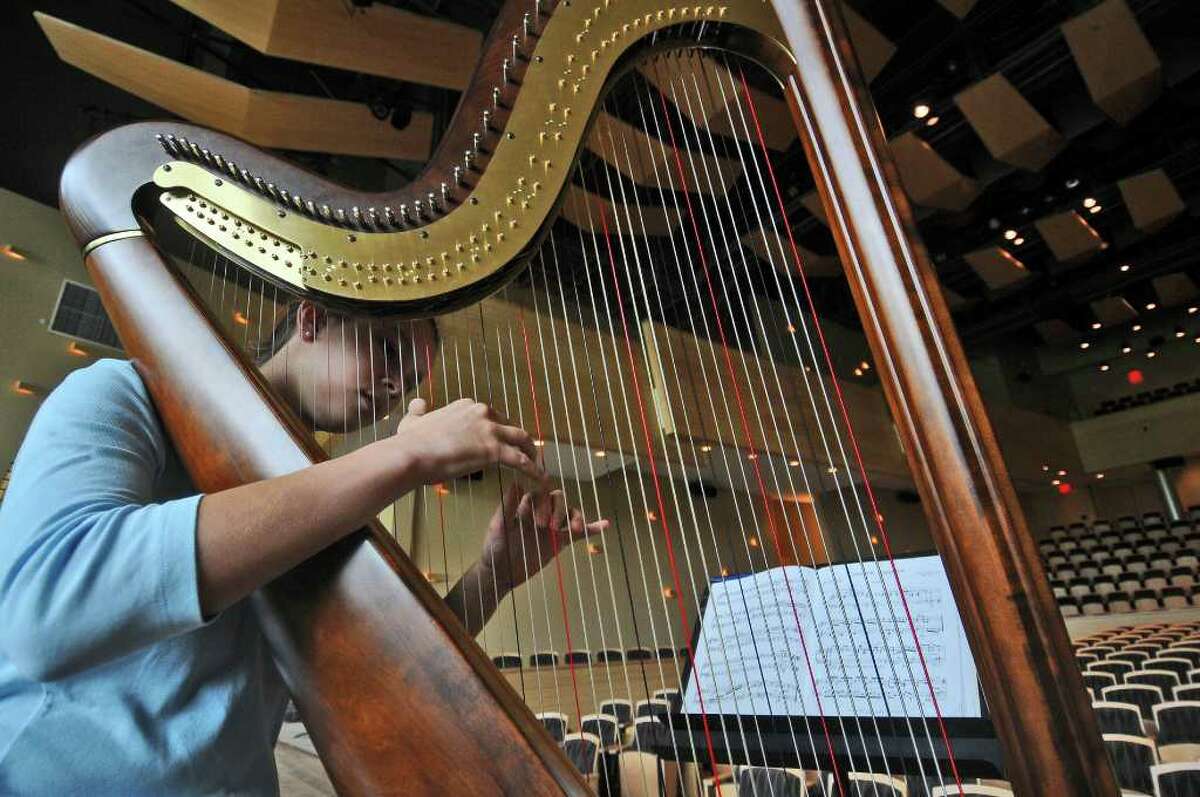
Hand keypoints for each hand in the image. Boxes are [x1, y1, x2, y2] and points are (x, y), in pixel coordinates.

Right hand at [392, 397, 547, 486]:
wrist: (411, 455)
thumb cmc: (410, 442)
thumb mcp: (412, 419)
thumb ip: (418, 410)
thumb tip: (419, 403)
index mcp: (466, 406)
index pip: (490, 417)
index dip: (497, 430)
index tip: (499, 441)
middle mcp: (481, 413)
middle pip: (509, 426)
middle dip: (518, 440)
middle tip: (523, 453)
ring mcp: (489, 430)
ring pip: (521, 439)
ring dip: (531, 452)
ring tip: (537, 465)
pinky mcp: (494, 449)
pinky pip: (521, 460)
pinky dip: (533, 470)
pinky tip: (539, 479)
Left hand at [479, 483, 609, 593]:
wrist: (500, 573)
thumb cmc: (495, 548)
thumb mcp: (498, 526)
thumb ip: (507, 506)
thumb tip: (516, 483)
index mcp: (526, 505)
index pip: (541, 494)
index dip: (543, 503)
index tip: (539, 521)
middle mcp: (541, 512)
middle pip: (558, 500)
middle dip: (557, 510)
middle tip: (548, 528)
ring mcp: (552, 526)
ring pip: (570, 513)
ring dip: (575, 517)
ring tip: (574, 529)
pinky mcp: (560, 541)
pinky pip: (578, 533)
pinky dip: (591, 528)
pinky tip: (604, 525)